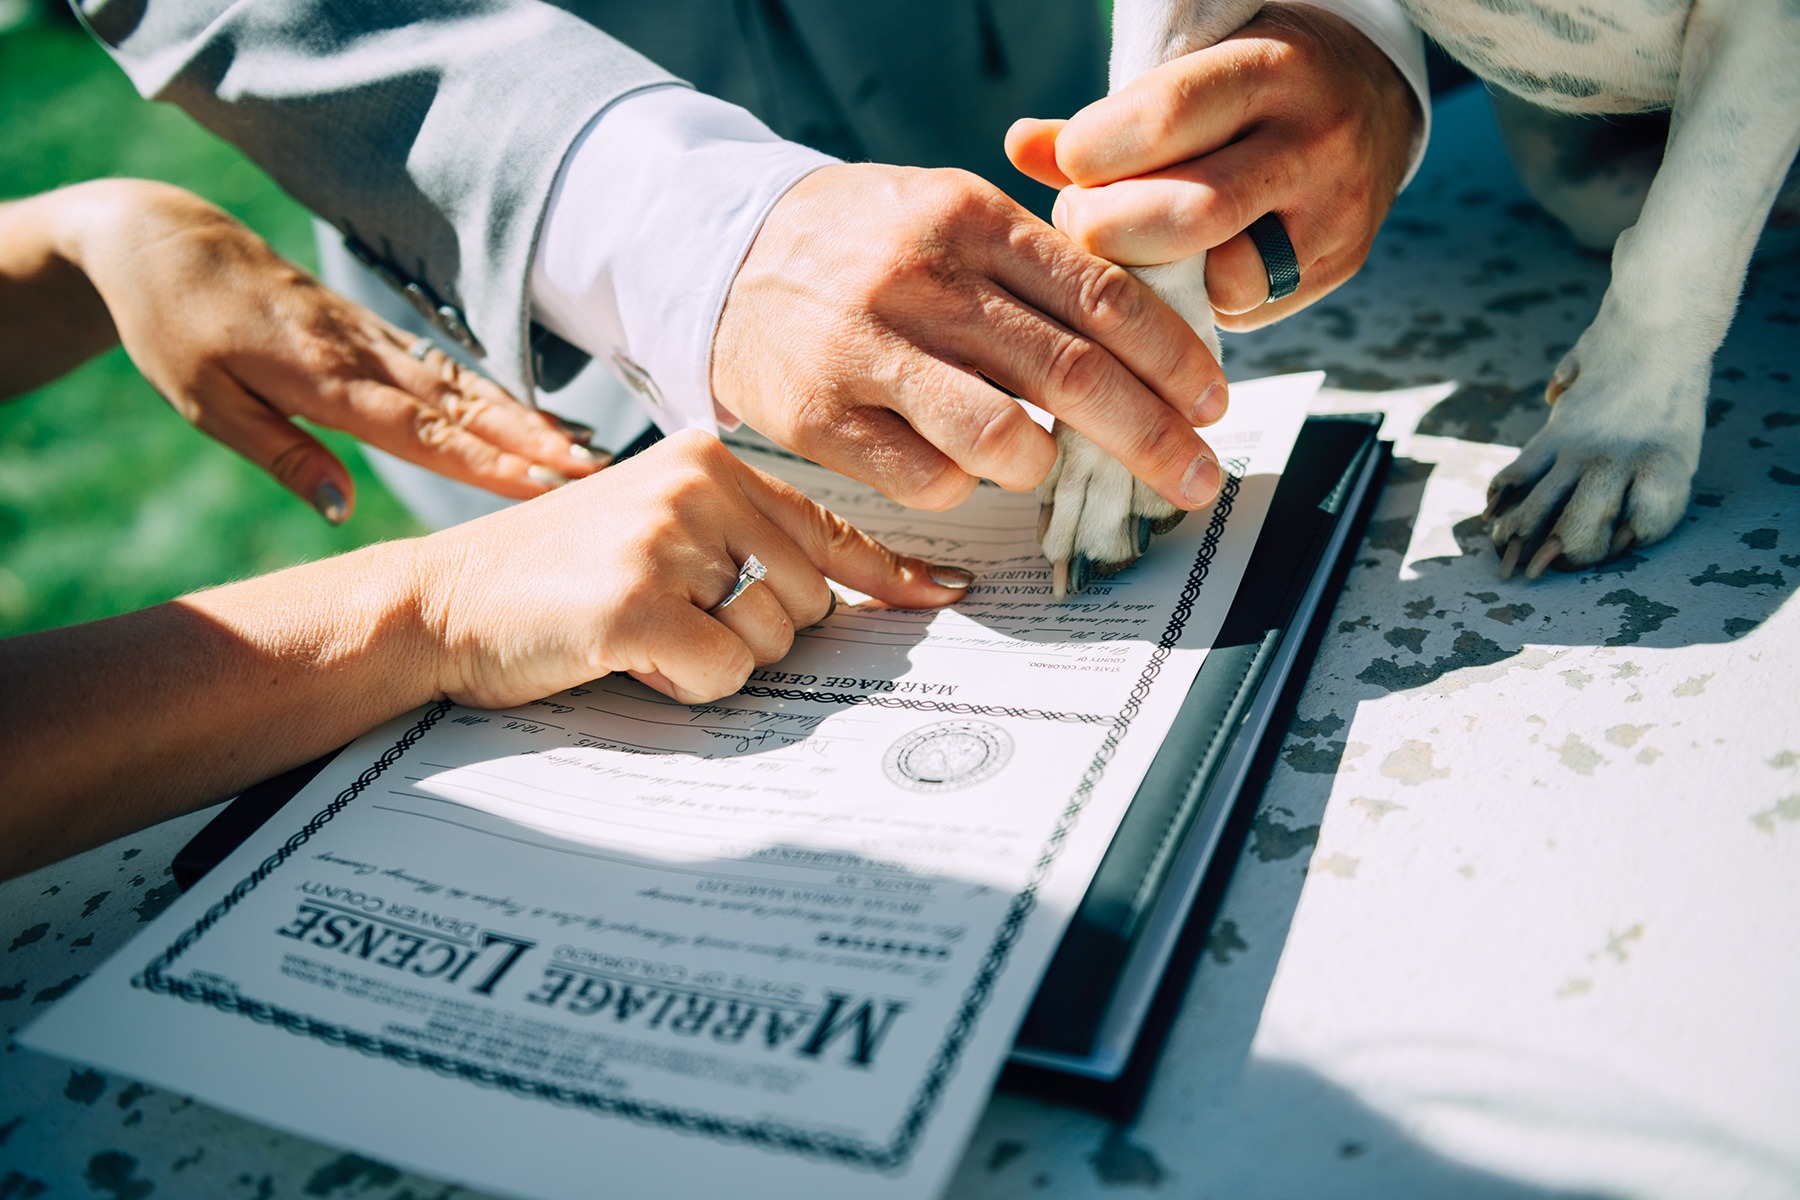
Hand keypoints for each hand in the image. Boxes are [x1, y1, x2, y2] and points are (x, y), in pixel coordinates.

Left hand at [59, 180, 601, 521]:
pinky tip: (534, 417)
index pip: (421, 430)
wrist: (164, 241)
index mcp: (323, 378)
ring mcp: (376, 339)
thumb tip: (343, 510)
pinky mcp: (376, 332)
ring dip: (528, 420)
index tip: (542, 486)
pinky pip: (448, 368)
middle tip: (594, 473)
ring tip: (585, 451)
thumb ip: (283, 455)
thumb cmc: (174, 330)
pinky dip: (497, 395)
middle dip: (532, 442)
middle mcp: (364, 355)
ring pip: (466, 386)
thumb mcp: (207, 405)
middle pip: (463, 407)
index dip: (485, 460)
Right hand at [412, 430, 971, 707]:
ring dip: (718, 661)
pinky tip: (631, 658)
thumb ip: (748, 545)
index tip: (943, 596)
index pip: (827, 526)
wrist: (442, 602)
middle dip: (758, 635)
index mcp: (709, 460)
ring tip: (645, 634)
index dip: (889, 573)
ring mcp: (667, 538)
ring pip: (773, 641)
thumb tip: (857, 595)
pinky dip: (687, 687)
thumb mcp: (661, 534)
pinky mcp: (636, 601)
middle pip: (811, 599)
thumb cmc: (560, 578)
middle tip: (677, 623)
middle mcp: (697, 483)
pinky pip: (725, 676)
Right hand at [711, 163, 1228, 512]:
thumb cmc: (865, 246)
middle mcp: (922, 280)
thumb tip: (1149, 340)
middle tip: (1194, 477)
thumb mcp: (948, 215)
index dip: (1173, 360)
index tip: (1212, 404)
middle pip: (1073, 376)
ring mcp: (866, 352)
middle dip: (1154, 438)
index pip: (1102, 295)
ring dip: (1047, 469)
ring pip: (1005, 442)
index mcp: (970, 218)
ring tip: (1045, 466)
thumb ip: (1037, 264)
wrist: (724, 257)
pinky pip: (930, 481)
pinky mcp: (820, 421)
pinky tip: (960, 465)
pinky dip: (965, 485)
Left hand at [1005, 3, 1418, 328]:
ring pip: (1224, 276)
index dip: (1093, 153)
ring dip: (1152, 279)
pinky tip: (1177, 273)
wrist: (1374, 103)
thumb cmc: (1254, 88)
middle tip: (1082, 221)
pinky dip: (1193, 301)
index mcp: (1272, 71)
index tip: (1070, 163)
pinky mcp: (1337, 268)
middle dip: (1113, 229)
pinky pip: (1244, 309)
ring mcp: (1335, 215)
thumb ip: (1109, 121)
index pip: (1165, 119)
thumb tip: (1019, 147)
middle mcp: (1314, 143)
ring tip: (1127, 253)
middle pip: (1193, 214)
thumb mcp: (1194, 74)